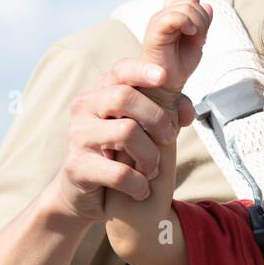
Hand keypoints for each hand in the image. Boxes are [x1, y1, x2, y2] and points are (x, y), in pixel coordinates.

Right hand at [49, 58, 181, 223]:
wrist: (85, 194)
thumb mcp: (143, 130)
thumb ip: (167, 114)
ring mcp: (77, 136)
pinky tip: (140, 188)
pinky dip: (138, 184)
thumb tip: (187, 112)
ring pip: (126, 132)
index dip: (142, 70)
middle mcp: (85, 108)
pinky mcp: (76, 166)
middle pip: (124, 97)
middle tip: (168, 138)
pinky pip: (119, 172)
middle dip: (157, 118)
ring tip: (151, 170)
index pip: (120, 70)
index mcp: (101, 93)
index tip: (164, 77)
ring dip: (150, 156)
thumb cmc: (118, 154)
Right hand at [140, 0, 213, 115]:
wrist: (166, 85)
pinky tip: (190, 35)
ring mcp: (157, 22)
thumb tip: (208, 5)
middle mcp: (162, 15)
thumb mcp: (197, 40)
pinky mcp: (154, 33)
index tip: (200, 29)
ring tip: (195, 40)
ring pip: (186, 6)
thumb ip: (203, 22)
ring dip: (198, 23)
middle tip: (198, 38)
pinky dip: (187, 23)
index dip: (199, 7)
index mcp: (171, 15)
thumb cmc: (179, 65)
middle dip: (202, 18)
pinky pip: (173, 16)